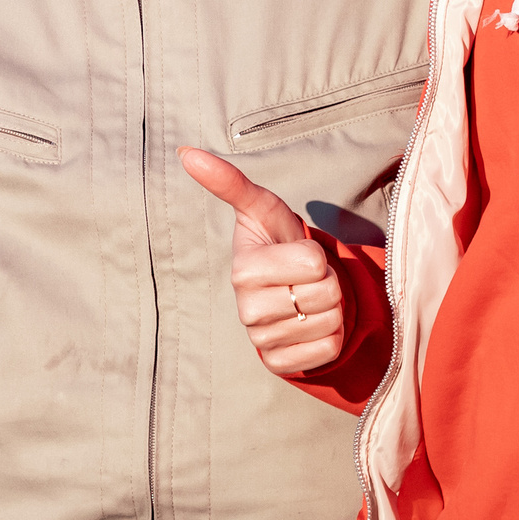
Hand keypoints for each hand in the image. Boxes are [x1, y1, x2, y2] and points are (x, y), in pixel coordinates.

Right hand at [179, 146, 343, 375]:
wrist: (286, 292)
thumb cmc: (277, 245)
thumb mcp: (263, 211)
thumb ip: (231, 183)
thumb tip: (187, 153)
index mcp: (242, 271)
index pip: (313, 263)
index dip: (316, 255)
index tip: (297, 254)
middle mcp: (246, 311)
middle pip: (326, 293)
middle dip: (327, 281)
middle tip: (305, 278)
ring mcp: (263, 341)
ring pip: (330, 322)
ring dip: (330, 308)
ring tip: (307, 299)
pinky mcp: (281, 365)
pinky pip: (328, 349)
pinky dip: (330, 336)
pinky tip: (310, 325)